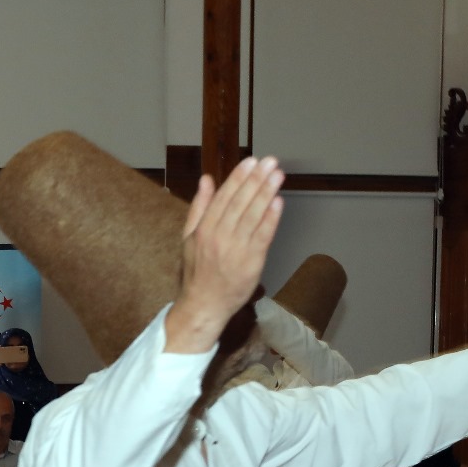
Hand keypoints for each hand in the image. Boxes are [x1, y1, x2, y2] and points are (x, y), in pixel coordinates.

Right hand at [164, 156, 284, 354]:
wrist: (204, 305)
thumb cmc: (196, 271)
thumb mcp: (189, 237)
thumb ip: (199, 207)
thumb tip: (206, 179)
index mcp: (203, 229)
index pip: (223, 197)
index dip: (238, 178)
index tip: (251, 161)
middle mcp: (219, 236)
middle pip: (240, 203)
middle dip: (256, 180)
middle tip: (270, 162)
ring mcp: (236, 249)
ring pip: (253, 216)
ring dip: (266, 193)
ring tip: (277, 175)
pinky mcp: (251, 262)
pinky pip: (263, 236)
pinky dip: (271, 218)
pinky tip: (278, 202)